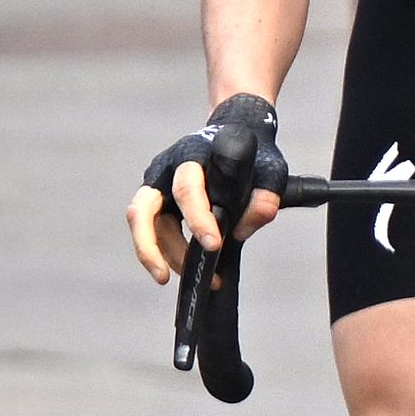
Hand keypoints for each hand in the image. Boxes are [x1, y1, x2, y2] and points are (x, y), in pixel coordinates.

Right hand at [129, 93, 289, 279]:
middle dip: (152, 246)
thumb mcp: (271, 170)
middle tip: (165, 277)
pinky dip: (165, 253)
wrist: (238, 135)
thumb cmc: (253, 155)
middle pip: (143, 209)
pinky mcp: (159, 202)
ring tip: (198, 279)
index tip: (215, 245)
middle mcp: (167, 169)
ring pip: (146, 226)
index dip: (198, 219)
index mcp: (193, 154)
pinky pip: (153, 231)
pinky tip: (186, 269)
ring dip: (164, 256)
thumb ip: (266, 197)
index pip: (188, 188)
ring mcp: (158, 185)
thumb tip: (247, 227)